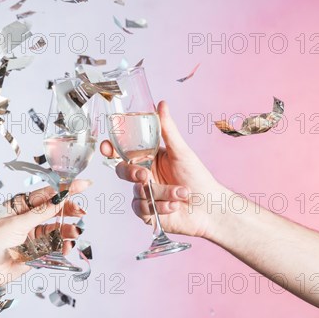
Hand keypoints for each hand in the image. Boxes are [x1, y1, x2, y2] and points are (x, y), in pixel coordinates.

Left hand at [0, 179, 90, 294]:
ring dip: (67, 230)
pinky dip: (63, 246)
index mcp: (20, 205)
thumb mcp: (15, 223)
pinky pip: (55, 246)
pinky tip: (66, 246)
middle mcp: (29, 218)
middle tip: (81, 212)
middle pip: (55, 210)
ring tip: (74, 233)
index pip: (46, 194)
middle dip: (69, 210)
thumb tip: (59, 198)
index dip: (65, 189)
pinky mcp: (37, 251)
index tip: (84, 184)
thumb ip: (40, 213)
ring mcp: (33, 234)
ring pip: (57, 228)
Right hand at [101, 101, 227, 237]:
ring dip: (161, 193)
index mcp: (149, 158)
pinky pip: (143, 209)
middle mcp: (145, 176)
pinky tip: (175, 206)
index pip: (123, 152)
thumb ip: (167, 130)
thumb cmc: (199, 178)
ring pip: (137, 192)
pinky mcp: (148, 213)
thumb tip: (161, 104)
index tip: (107, 147)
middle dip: (131, 173)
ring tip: (181, 193)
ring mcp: (145, 195)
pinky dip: (160, 207)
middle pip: (123, 171)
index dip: (111, 149)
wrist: (211, 208)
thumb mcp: (181, 152)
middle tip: (144, 176)